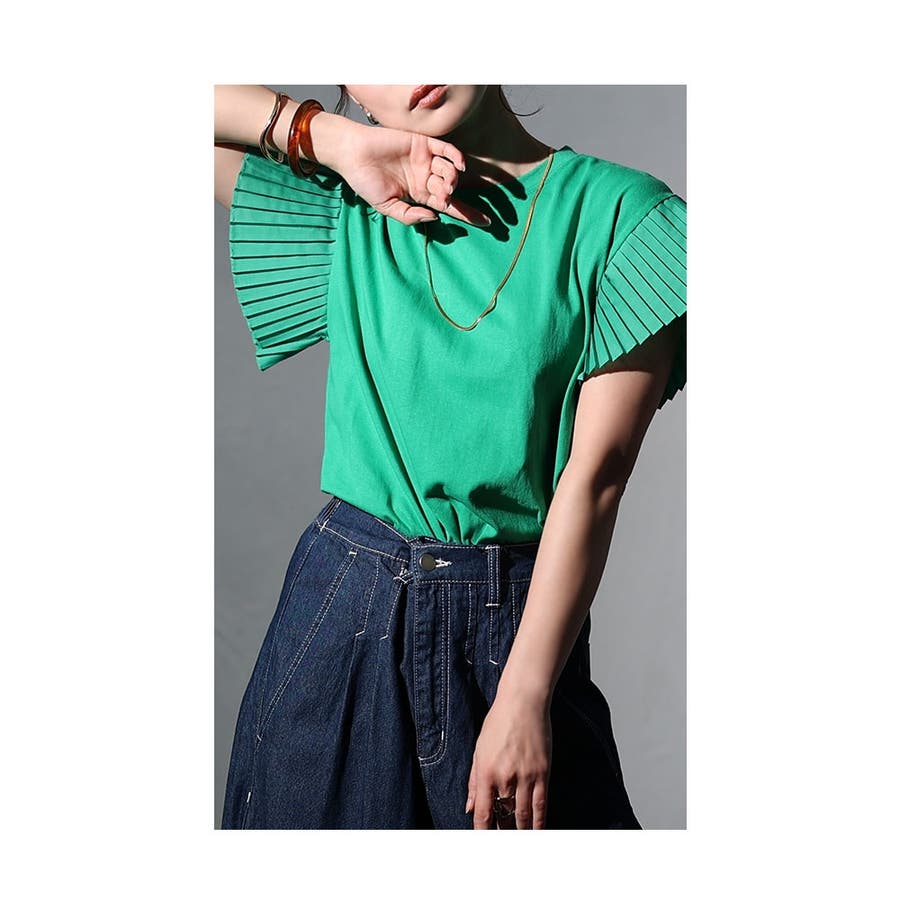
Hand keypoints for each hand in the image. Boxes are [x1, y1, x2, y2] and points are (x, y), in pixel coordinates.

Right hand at [335, 125, 491, 227]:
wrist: (353, 154)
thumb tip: (435, 217)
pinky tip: (460, 165)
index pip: (449, 207)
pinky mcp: (423, 143)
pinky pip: (446, 149)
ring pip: (449, 171)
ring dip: (452, 179)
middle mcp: (425, 178)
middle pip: (451, 190)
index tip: (486, 223)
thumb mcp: (386, 207)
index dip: (468, 214)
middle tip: (446, 196)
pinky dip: (456, 156)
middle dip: (455, 196)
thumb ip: (409, 216)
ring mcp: (425, 160)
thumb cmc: (365, 182)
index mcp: (419, 195)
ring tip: (445, 185)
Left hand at [465, 688, 551, 828]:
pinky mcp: (543, 772)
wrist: (523, 702)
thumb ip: (474, 781)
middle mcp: (505, 777)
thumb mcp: (479, 750)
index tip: (483, 842)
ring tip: (519, 840)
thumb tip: (470, 807)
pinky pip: (541, 804)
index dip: (483, 832)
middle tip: (504, 842)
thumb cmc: (498, 723)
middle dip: (504, 833)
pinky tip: (537, 831)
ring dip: (521, 831)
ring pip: (524, 815)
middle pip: (504, 817)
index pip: (483, 813)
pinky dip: (539, 822)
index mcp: (486, 772)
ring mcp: (526, 776)